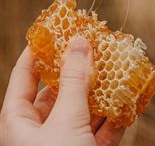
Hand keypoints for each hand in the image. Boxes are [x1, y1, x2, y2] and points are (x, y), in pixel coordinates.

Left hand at [0, 37, 124, 145]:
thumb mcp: (66, 119)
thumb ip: (74, 80)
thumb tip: (79, 42)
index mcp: (19, 121)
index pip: (25, 74)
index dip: (39, 50)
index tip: (57, 29)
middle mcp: (39, 131)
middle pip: (58, 91)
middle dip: (79, 71)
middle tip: (94, 49)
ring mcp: (63, 142)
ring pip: (81, 110)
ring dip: (101, 94)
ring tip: (116, 71)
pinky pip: (99, 131)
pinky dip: (113, 119)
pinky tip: (126, 104)